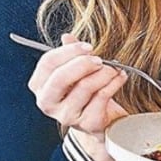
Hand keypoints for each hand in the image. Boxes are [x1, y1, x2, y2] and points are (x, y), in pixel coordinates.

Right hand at [28, 33, 127, 160]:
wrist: (101, 120)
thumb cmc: (85, 91)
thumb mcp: (75, 70)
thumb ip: (70, 53)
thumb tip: (67, 37)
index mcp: (40, 85)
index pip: (48, 63)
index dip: (69, 51)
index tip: (87, 46)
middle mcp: (48, 103)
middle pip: (60, 77)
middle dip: (83, 63)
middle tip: (99, 59)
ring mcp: (66, 116)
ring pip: (85, 87)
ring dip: (104, 72)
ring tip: (114, 68)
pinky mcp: (86, 123)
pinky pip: (102, 97)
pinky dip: (114, 82)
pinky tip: (120, 76)